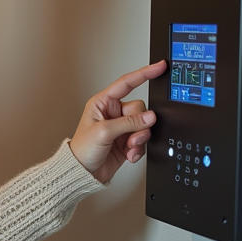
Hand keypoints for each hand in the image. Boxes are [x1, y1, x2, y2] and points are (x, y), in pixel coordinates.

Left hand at [69, 60, 166, 184]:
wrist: (82, 173)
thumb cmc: (82, 150)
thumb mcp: (104, 132)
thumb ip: (129, 122)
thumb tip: (149, 117)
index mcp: (103, 103)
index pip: (126, 83)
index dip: (144, 73)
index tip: (159, 67)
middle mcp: (113, 113)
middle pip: (139, 109)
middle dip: (138, 124)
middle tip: (131, 137)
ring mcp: (121, 128)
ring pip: (143, 125)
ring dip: (138, 139)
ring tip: (128, 147)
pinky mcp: (127, 142)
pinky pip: (142, 140)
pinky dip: (138, 148)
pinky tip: (129, 154)